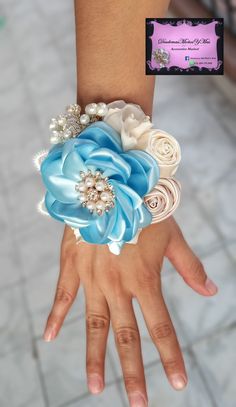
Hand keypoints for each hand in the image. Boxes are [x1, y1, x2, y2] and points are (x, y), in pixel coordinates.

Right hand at [43, 217, 217, 406]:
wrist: (113, 183)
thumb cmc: (146, 208)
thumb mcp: (173, 236)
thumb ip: (190, 266)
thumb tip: (212, 291)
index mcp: (144, 278)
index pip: (161, 326)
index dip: (171, 356)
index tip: (178, 384)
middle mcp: (117, 285)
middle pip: (127, 336)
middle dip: (134, 372)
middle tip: (140, 404)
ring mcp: (92, 277)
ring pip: (94, 325)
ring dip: (95, 357)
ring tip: (95, 388)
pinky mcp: (72, 265)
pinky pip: (62, 295)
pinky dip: (56, 317)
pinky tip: (50, 338)